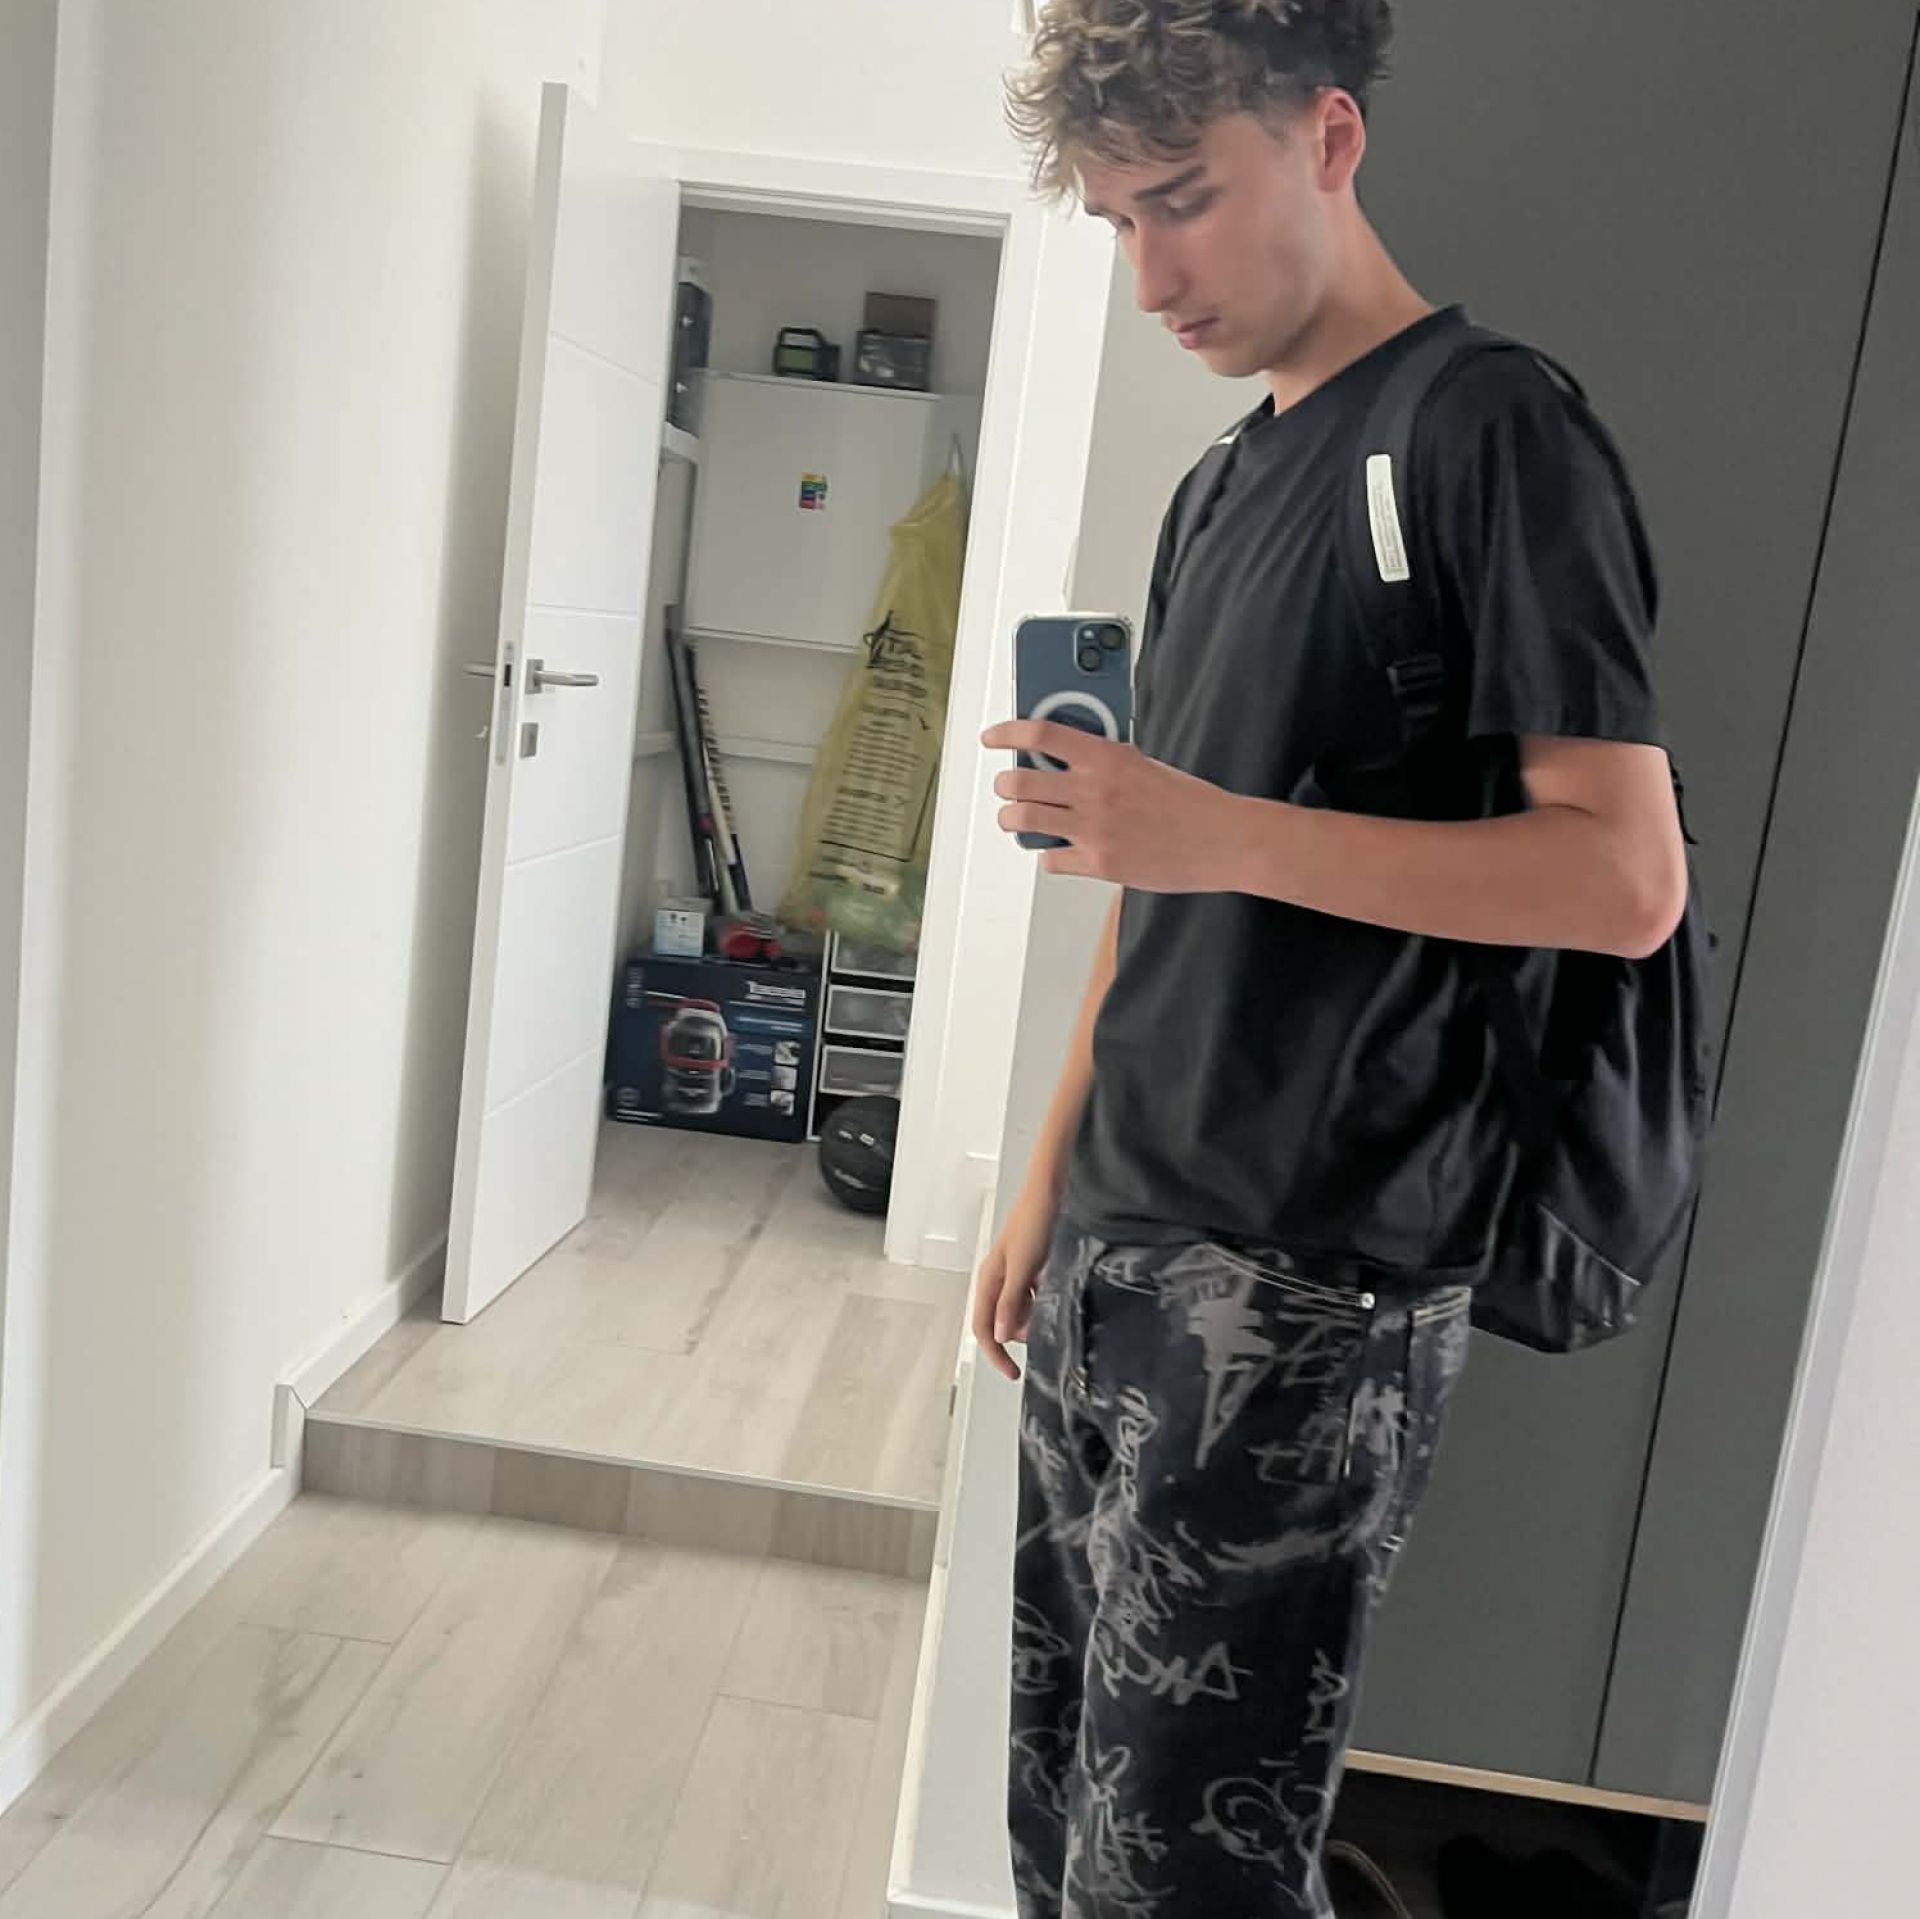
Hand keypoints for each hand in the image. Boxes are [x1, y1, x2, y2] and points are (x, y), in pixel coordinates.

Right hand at [971, 1184, 1056, 1381]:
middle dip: (1019, 1336)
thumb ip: (1011, 1302)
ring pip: (1019, 1310)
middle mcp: (998, 1278)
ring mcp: (1016, 1272)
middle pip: (1000, 1321)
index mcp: (989, 1279)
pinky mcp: (1033, 1266)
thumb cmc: (1034, 1223)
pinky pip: (1035, 1295)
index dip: (995, 1354)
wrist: (1052, 1191)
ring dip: (1034, 1319)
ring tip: (1056, 1314)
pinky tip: (1059, 1297)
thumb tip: (1000, 1336)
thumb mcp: (1023, 1267)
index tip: (1014, 1374)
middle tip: (1045, 1337)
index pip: (983, 1328)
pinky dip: (1044, 1303)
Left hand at [982, 721, 1246, 890]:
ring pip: (1023, 819)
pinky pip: (1051, 859)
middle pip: (1020, 780)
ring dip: (1012, 818)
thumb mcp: (1145, 765)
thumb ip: (1104, 761)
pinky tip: (1060, 850)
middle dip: (1005, 784)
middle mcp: (1095, 791)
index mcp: (1108, 758)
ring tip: (1016, 818)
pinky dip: (1049, 855)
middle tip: (1007, 786)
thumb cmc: (1191, 803)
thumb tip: (1066, 759)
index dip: (1008, 733)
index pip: (1042, 735)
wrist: (1223, 840)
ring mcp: (1094, 829)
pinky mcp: (1099, 863)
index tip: (993, 737)